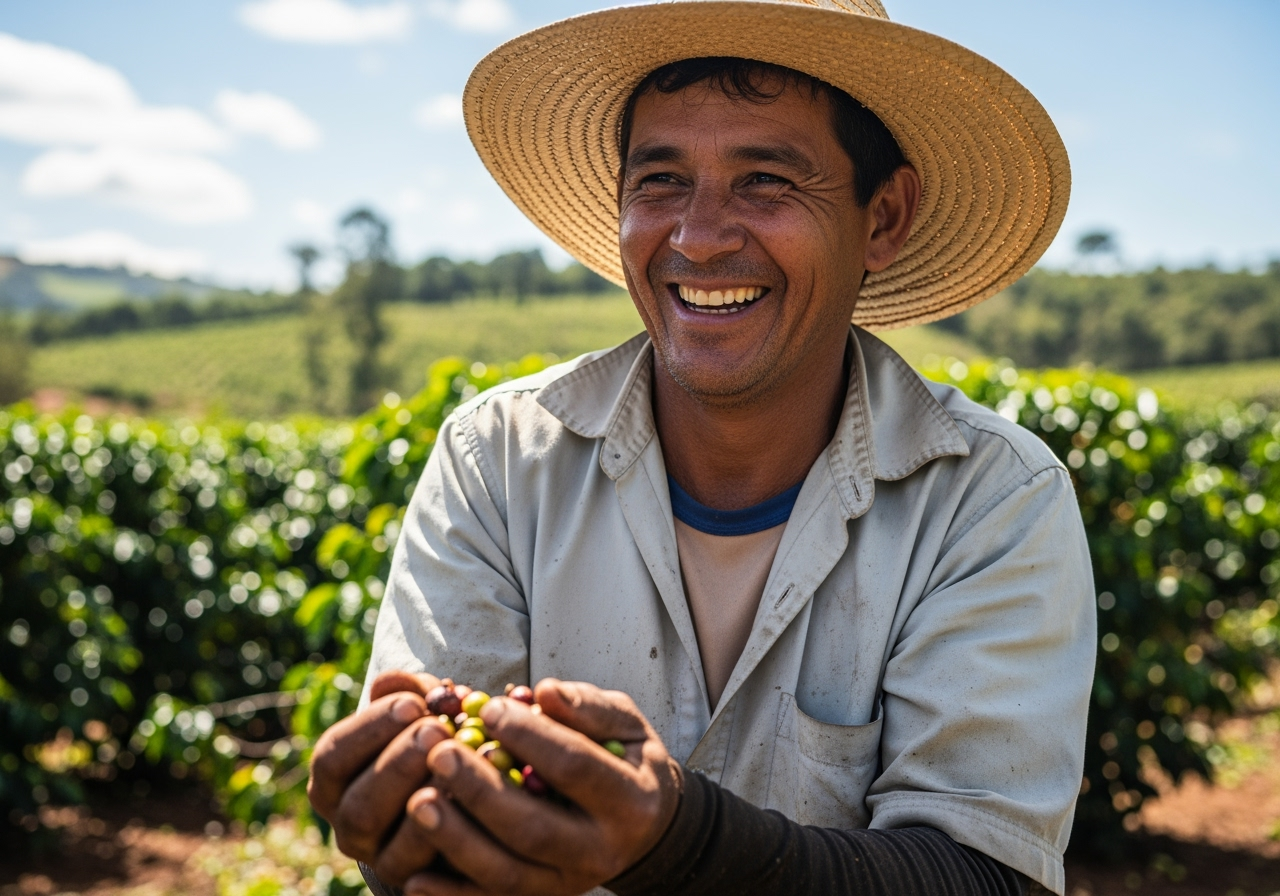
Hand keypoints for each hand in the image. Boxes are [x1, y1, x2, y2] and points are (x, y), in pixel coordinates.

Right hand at [307, 671, 455, 886]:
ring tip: (456, 764)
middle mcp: (348, 824)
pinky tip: (471, 799)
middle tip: (437, 731)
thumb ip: (409, 692)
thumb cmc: (432, 739)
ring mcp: (381, 858)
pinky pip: (427, 869)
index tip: (414, 703)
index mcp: (335, 779)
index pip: (333, 756)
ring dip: (426, 801)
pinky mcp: (414, 879)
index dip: (371, 728)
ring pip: (390, 843)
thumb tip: (407, 683)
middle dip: (399, 764)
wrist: (461, 796)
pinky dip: (449, 835)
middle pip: (360, 805)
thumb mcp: (418, 711)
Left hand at [400, 678, 682, 895]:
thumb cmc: (625, 759)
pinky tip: (415, 876)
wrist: (646, 826)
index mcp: (630, 801)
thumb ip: (588, 707)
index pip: (574, 767)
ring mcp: (568, 882)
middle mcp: (601, 851)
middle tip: (439, 753)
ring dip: (459, 841)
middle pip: (534, 828)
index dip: (530, 737)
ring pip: (507, 873)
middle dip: (481, 791)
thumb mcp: (624, 724)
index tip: (489, 707)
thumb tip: (544, 693)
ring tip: (420, 801)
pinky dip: (452, 894)